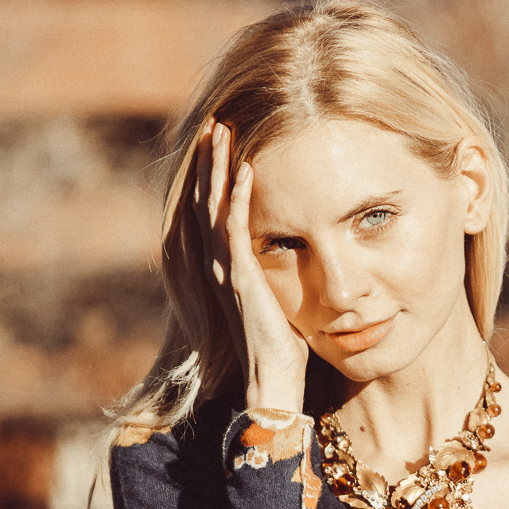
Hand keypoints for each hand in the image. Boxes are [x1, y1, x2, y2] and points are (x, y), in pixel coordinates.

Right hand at [194, 120, 308, 411]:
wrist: (273, 384)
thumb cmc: (283, 352)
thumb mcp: (282, 302)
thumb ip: (281, 278)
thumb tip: (302, 260)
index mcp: (228, 269)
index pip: (215, 211)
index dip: (215, 176)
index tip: (222, 143)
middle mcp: (220, 266)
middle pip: (206, 200)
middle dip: (209, 160)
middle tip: (214, 123)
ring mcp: (227, 272)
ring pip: (214, 207)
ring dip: (217, 167)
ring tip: (221, 131)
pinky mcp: (242, 279)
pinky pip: (236, 229)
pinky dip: (239, 198)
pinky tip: (246, 168)